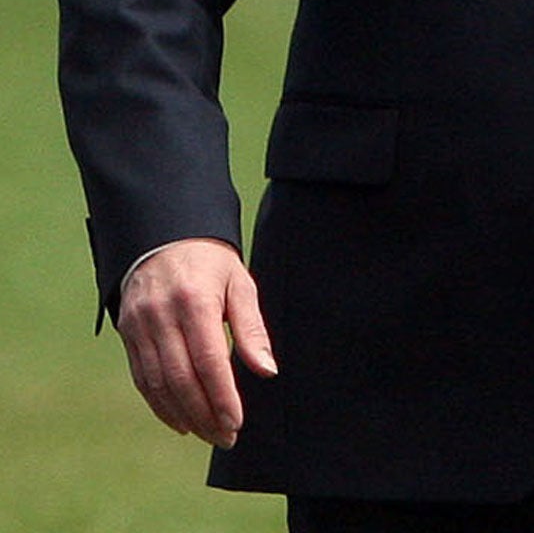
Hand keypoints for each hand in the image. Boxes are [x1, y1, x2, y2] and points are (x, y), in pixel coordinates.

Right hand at [116, 238, 277, 448]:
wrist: (163, 236)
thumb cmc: (211, 263)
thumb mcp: (240, 284)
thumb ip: (251, 328)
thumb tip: (267, 370)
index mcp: (195, 302)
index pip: (208, 361)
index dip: (222, 396)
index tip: (236, 422)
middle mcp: (161, 316)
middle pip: (180, 378)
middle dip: (204, 414)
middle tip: (225, 437)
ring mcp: (139, 326)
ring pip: (157, 383)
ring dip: (182, 415)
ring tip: (207, 433)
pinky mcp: (126, 333)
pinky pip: (141, 377)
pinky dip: (159, 404)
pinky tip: (180, 420)